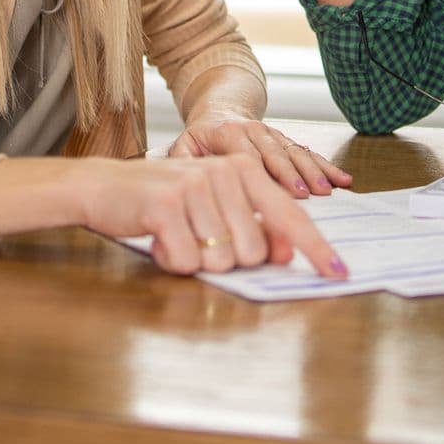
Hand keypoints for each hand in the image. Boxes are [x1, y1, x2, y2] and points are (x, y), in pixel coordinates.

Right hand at [73, 153, 348, 278]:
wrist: (104, 187)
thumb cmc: (166, 203)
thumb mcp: (214, 207)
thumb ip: (252, 225)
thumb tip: (284, 253)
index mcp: (244, 170)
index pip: (290, 215)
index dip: (315, 248)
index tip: (339, 273)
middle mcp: (225, 173)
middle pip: (254, 252)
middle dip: (227, 259)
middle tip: (198, 238)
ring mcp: (195, 186)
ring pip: (221, 260)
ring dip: (196, 261)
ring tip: (177, 236)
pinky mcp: (165, 205)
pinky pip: (188, 262)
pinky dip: (173, 262)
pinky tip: (160, 241)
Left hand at [168, 118, 354, 197]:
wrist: (220, 111)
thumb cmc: (200, 139)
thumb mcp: (183, 147)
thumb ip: (182, 162)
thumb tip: (185, 181)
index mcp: (229, 133)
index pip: (249, 154)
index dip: (265, 172)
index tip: (278, 190)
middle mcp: (256, 131)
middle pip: (277, 153)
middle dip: (293, 174)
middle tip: (306, 194)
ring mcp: (274, 136)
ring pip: (296, 152)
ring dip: (313, 172)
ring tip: (327, 189)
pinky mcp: (286, 142)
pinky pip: (309, 153)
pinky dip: (326, 166)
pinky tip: (343, 180)